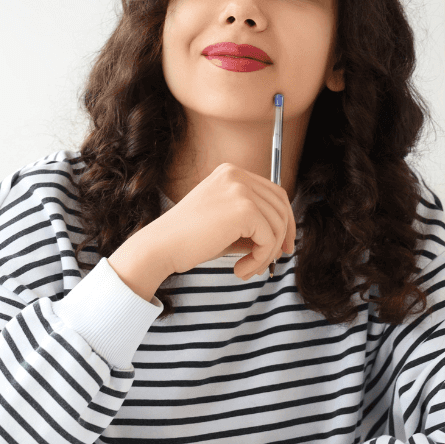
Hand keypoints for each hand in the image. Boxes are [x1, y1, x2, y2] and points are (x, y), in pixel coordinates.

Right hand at [109, 164, 296, 298]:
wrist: (160, 247)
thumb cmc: (187, 240)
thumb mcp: (224, 223)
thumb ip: (251, 223)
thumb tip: (281, 237)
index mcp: (230, 173)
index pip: (273, 192)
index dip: (284, 220)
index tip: (282, 245)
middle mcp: (236, 175)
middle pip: (281, 205)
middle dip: (282, 236)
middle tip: (274, 261)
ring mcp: (240, 189)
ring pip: (277, 225)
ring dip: (266, 254)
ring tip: (247, 269)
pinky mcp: (243, 209)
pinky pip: (268, 238)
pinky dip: (259, 259)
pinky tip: (240, 270)